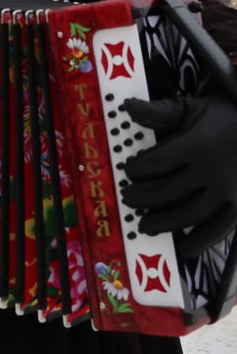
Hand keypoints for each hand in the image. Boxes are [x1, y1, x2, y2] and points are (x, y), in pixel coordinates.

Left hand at [123, 93, 236, 257]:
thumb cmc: (217, 119)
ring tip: (144, 224)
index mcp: (197, 143)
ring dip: (163, 222)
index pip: (157, 162)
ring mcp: (229, 190)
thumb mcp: (189, 108)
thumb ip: (158, 111)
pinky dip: (201, 241)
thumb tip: (127, 106)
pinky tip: (183, 247)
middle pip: (168, 191)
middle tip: (127, 199)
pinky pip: (220, 229)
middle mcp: (213, 169)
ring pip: (190, 214)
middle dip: (142, 198)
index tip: (128, 172)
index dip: (136, 170)